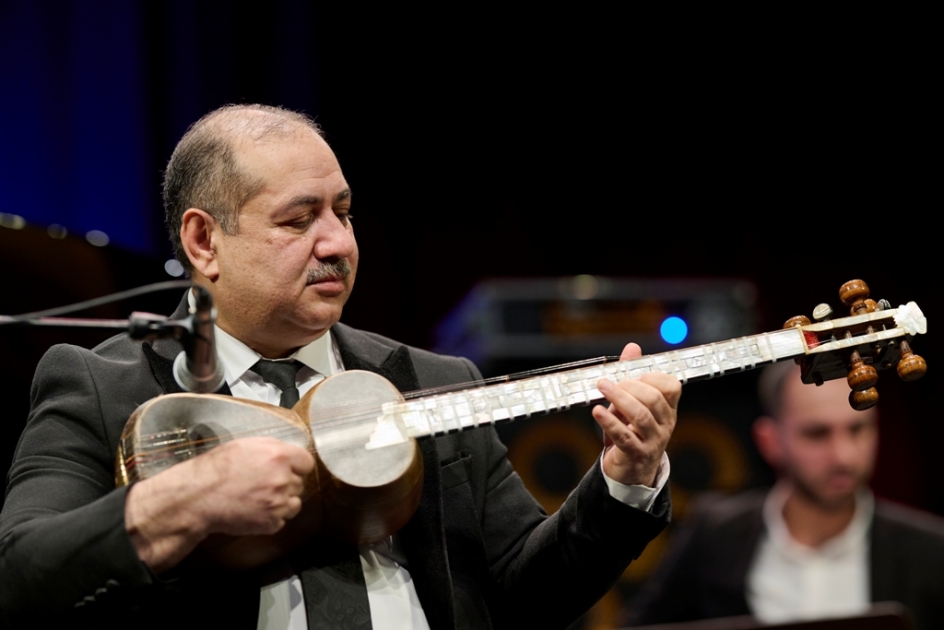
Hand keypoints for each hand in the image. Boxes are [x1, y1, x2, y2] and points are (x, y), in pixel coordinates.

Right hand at [126, 436, 313, 571]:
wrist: (198, 497)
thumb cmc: (217, 468)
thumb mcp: (246, 445)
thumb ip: (273, 448)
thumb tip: (290, 455)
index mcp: (279, 456)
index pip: (307, 462)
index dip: (296, 466)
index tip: (288, 469)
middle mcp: (283, 479)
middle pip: (299, 483)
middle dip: (285, 483)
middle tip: (263, 483)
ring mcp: (278, 503)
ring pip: (295, 502)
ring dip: (282, 501)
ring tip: (260, 498)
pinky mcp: (271, 523)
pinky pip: (282, 519)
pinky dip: (272, 517)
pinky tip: (255, 510)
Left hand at [592, 343, 680, 486]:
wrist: (630, 472)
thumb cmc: (632, 431)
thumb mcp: (633, 403)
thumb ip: (633, 375)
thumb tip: (632, 347)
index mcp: (667, 409)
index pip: (672, 386)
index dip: (651, 376)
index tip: (631, 374)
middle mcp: (665, 424)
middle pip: (653, 398)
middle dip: (629, 385)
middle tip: (608, 382)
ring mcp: (653, 441)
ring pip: (641, 416)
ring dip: (618, 399)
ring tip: (601, 387)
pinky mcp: (636, 455)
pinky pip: (624, 436)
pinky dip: (609, 422)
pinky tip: (597, 411)